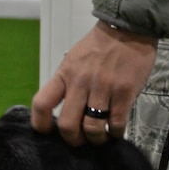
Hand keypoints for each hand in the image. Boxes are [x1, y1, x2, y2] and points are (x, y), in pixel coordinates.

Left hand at [32, 21, 157, 146]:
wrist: (127, 28)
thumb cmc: (99, 46)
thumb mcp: (73, 60)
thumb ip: (66, 83)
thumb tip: (64, 111)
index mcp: (64, 74)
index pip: (42, 104)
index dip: (41, 125)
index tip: (48, 132)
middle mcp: (80, 82)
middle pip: (67, 125)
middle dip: (73, 140)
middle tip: (80, 141)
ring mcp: (103, 88)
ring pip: (92, 128)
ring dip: (96, 140)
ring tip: (100, 138)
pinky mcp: (124, 92)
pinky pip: (116, 123)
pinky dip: (115, 133)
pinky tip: (115, 131)